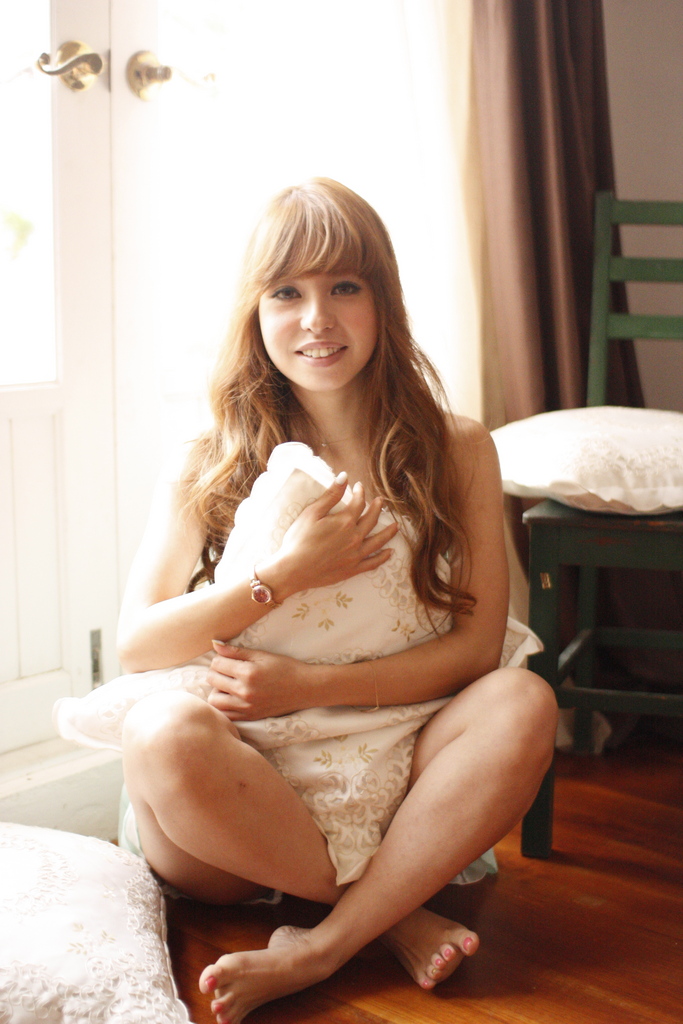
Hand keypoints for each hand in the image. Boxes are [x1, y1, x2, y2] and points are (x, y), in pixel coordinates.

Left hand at [206, 641, 310, 719]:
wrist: (304, 688)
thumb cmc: (285, 668)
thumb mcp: (262, 655)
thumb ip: (236, 651)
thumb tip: (214, 644)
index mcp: (248, 673)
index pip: (217, 664)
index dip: (219, 659)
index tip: (227, 659)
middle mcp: (244, 691)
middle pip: (212, 680)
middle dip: (216, 672)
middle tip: (227, 670)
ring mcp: (246, 707)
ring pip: (214, 700)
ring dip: (216, 690)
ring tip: (227, 685)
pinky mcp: (249, 717)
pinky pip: (225, 714)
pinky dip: (223, 705)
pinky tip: (232, 698)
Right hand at [271, 474, 398, 596]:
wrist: (293, 569)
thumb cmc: (298, 539)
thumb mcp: (312, 513)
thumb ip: (330, 495)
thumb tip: (344, 477)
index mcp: (345, 521)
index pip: (358, 503)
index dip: (360, 493)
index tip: (359, 486)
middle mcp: (355, 537)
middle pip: (371, 520)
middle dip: (377, 508)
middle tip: (380, 502)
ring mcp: (356, 554)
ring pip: (378, 541)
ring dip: (388, 532)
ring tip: (396, 526)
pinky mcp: (352, 569)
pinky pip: (373, 563)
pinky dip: (382, 557)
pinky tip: (389, 553)